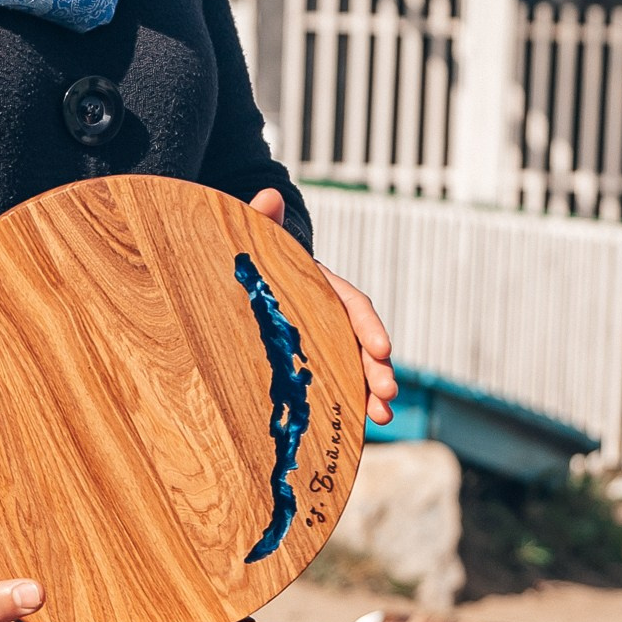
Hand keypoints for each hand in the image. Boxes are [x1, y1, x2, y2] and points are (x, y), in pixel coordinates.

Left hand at [249, 189, 397, 425]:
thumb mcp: (252, 240)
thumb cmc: (245, 258)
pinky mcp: (307, 359)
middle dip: (377, 369)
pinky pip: (332, 381)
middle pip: (359, 341)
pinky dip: (347, 402)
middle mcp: (326, 312)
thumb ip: (260, 221)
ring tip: (382, 419)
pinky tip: (357, 427)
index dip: (367, 326)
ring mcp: (319, 337)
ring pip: (352, 365)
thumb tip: (268, 195)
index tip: (382, 348)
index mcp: (319, 284)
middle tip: (387, 397)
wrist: (234, 276)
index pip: (350, 303)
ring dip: (371, 391)